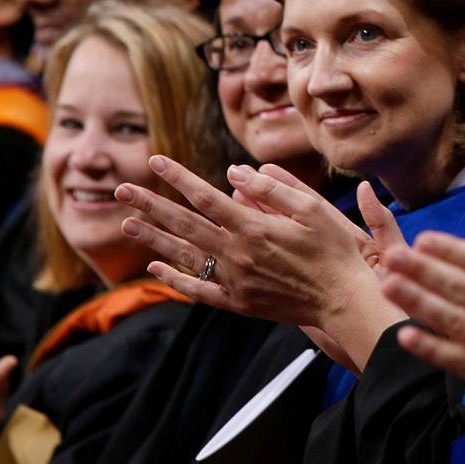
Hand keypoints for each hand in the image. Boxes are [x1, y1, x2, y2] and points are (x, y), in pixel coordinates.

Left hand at [116, 158, 404, 370]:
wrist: (343, 299)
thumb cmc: (335, 249)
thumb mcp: (313, 208)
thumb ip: (273, 189)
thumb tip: (234, 173)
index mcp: (254, 227)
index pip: (205, 197)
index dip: (178, 178)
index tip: (155, 161)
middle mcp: (237, 253)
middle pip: (185, 224)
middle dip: (151, 204)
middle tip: (121, 189)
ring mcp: (234, 281)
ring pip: (184, 256)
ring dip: (153, 239)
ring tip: (128, 223)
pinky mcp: (238, 303)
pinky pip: (198, 290)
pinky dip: (174, 279)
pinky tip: (156, 269)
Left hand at [381, 206, 464, 444]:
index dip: (451, 250)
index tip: (425, 239)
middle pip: (457, 287)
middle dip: (422, 269)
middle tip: (391, 255)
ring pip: (450, 318)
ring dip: (417, 300)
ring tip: (388, 284)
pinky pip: (456, 360)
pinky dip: (430, 348)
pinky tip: (407, 335)